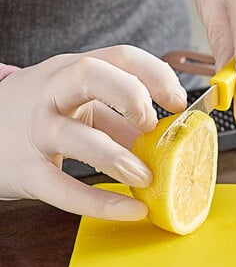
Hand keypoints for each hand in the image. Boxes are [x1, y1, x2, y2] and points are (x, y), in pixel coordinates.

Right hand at [0, 45, 186, 219]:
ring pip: (75, 136)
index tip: (180, 102)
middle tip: (153, 125)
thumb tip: (167, 141)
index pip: (121, 56)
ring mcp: (35, 129)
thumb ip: (119, 120)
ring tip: (146, 177)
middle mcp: (51, 92)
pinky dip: (100, 203)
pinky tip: (130, 210)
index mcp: (71, 71)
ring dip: (118, 157)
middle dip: (131, 95)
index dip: (157, 75)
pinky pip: (62, 188)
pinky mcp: (24, 170)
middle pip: (91, 74)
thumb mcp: (76, 105)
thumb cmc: (36, 116)